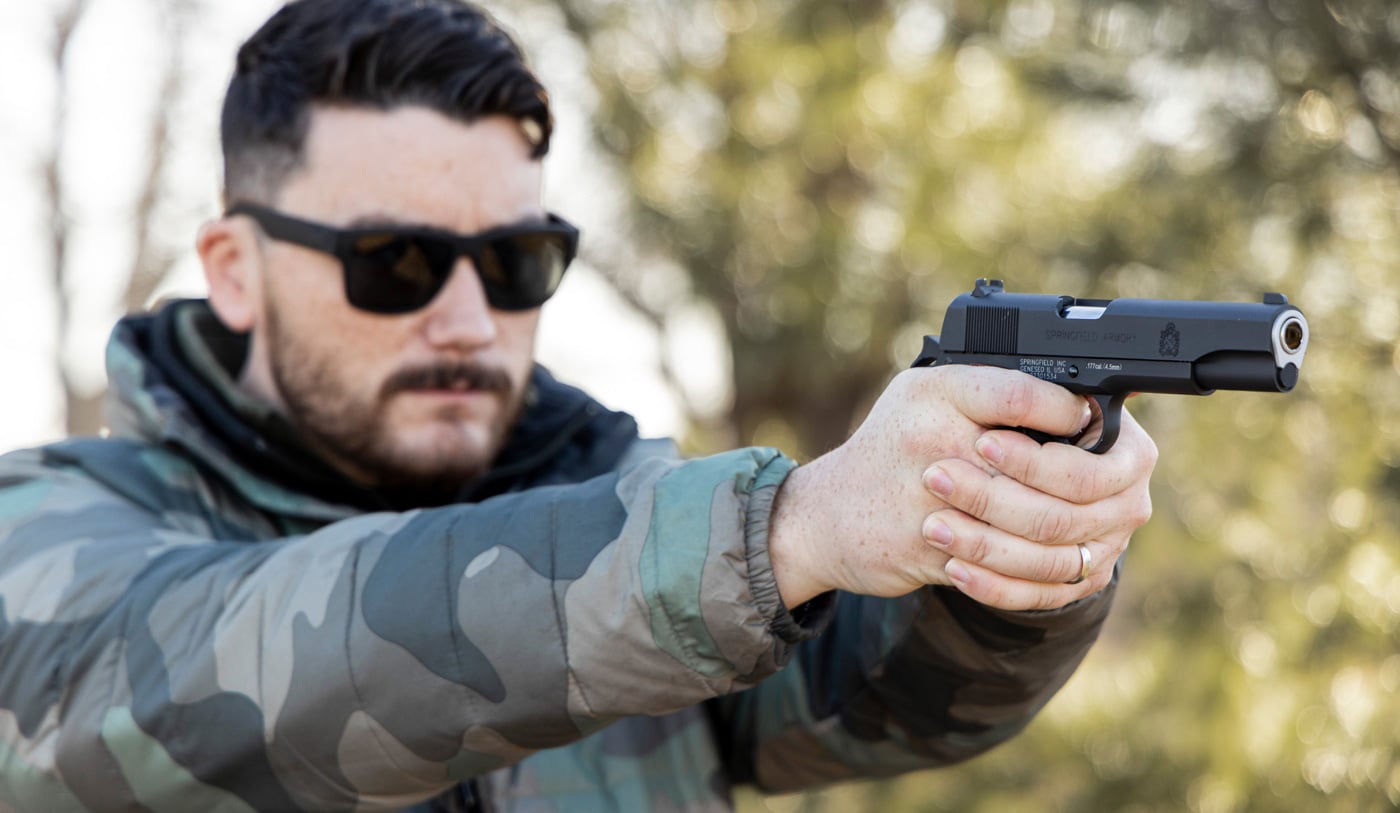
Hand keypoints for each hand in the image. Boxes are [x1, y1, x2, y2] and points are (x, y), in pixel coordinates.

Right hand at [768, 365, 1094, 606]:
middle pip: (1043, 469)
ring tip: (1089, 530)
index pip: (1023, 395)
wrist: (822, 516)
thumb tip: (1077, 403)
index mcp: (936, 393)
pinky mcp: (930, 550)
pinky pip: (1006, 567)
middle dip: (1084, 485)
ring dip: (1069, 533)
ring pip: (1034, 525)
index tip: (1088, 418)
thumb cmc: (890, 449)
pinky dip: (1036, 570)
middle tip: (1107, 488)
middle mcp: (931, 440)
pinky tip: (1051, 559)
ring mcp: (930, 500)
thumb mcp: (926, 395)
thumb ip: (988, 390)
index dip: (1067, 410)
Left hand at [921, 405, 1156, 610]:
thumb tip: (1048, 404)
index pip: (1083, 473)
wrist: (1002, 464)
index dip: (1031, 464)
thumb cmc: (1011, 418)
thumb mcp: (1018, 392)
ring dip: (984, 544)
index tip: (982, 443)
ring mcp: (1105, 548)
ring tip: (933, 525)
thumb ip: (1030, 396)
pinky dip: (992, 584)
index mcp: (1128, 453)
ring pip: (1046, 561)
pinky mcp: (1076, 582)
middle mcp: (1125, 504)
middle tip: (937, 479)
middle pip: (1061, 519)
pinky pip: (1036, 595)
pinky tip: (953, 566)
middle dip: (993, 501)